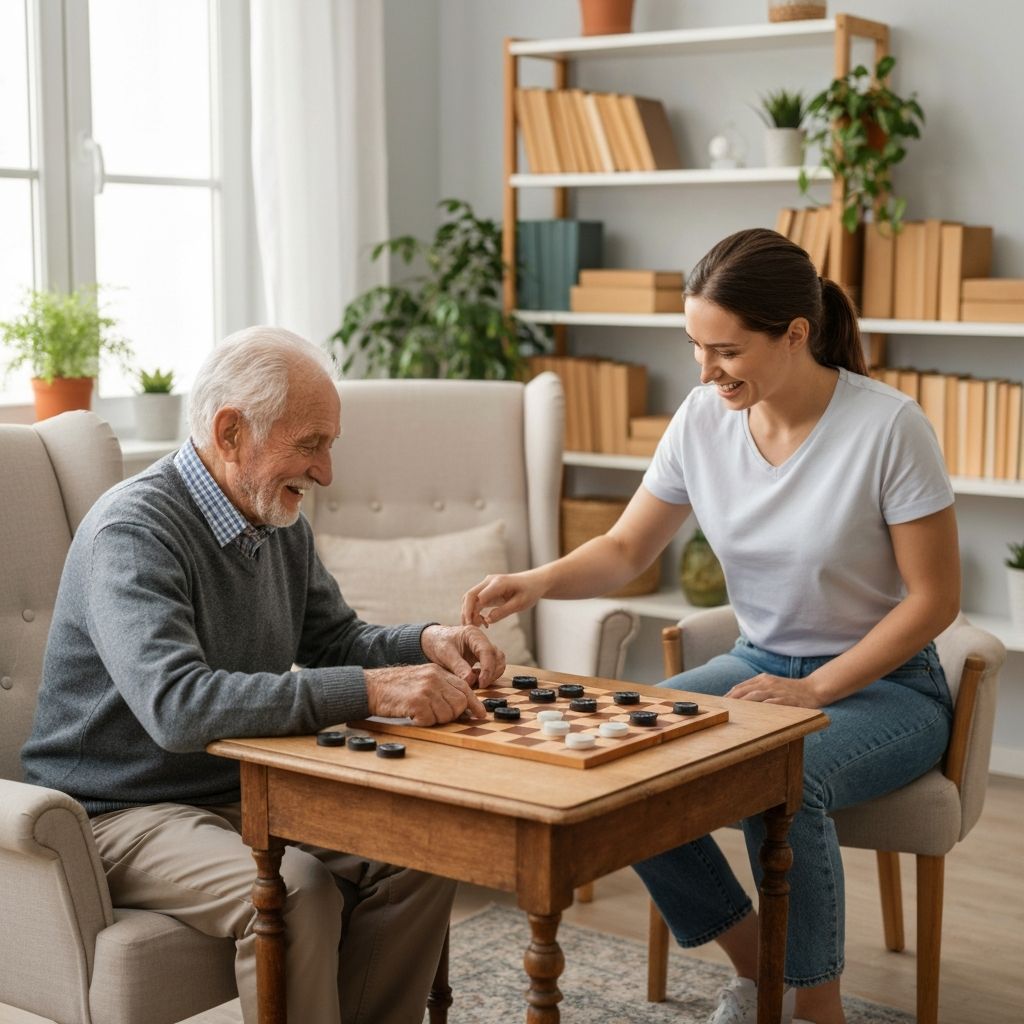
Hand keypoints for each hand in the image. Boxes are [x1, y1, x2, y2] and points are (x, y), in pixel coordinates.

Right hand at [364, 663, 487, 725]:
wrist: (372, 686)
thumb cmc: (396, 687)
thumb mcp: (422, 679)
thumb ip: (441, 687)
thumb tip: (463, 706)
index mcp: (438, 671)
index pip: (465, 687)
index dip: (474, 703)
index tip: (481, 714)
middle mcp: (435, 678)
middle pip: (460, 703)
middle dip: (452, 715)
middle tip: (435, 715)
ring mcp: (426, 689)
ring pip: (447, 714)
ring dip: (436, 720)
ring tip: (421, 713)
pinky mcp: (417, 701)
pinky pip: (430, 720)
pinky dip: (423, 722)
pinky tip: (413, 715)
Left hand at [421, 624, 505, 688]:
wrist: (434, 641)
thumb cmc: (438, 643)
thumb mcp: (445, 653)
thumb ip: (458, 666)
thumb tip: (470, 681)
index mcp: (473, 634)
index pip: (487, 651)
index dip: (487, 669)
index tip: (481, 683)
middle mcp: (482, 640)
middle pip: (497, 657)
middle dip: (491, 673)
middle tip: (480, 686)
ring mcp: (484, 649)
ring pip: (498, 663)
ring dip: (492, 676)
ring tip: (477, 684)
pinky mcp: (483, 658)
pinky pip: (492, 667)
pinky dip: (488, 676)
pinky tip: (476, 681)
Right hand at [462, 570, 545, 627]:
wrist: (534, 582)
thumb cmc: (529, 592)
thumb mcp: (519, 604)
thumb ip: (503, 612)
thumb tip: (487, 620)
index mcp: (498, 583)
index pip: (478, 596)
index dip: (471, 610)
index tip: (471, 625)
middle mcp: (489, 582)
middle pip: (469, 596)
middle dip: (466, 612)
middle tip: (468, 629)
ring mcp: (487, 586)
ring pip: (470, 599)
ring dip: (469, 613)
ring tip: (476, 627)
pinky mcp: (487, 591)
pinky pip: (476, 601)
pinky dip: (475, 612)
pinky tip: (482, 622)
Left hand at [726, 673, 825, 708]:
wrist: (813, 689)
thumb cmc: (789, 689)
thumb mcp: (771, 684)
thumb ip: (756, 688)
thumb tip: (736, 696)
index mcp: (763, 679)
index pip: (741, 687)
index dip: (729, 695)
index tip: (720, 703)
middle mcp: (768, 684)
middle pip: (745, 691)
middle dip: (732, 700)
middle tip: (722, 709)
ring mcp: (777, 692)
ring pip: (756, 696)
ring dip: (743, 703)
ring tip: (733, 711)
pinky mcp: (787, 701)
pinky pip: (772, 704)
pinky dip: (762, 707)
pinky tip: (754, 714)